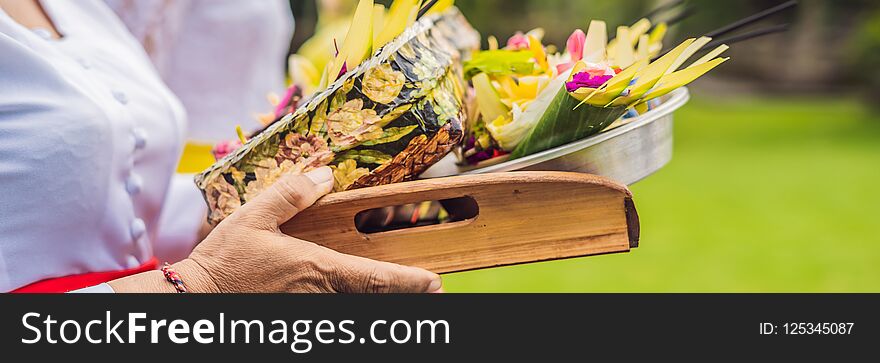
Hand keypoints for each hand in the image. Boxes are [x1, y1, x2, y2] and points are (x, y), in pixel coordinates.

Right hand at [111, 167, 441, 292]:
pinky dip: (354, 305)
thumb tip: (326, 173)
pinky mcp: (300, 317)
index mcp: (317, 269)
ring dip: (380, 300)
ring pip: (356, 309)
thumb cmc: (225, 260)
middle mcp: (321, 296)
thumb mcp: (255, 216)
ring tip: (402, 291)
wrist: (197, 299)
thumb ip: (292, 194)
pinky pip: (335, 313)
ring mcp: (311, 311)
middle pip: (373, 300)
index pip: (374, 279)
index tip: (435, 283)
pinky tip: (362, 298)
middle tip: (430, 290)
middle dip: (403, 295)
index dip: (408, 283)